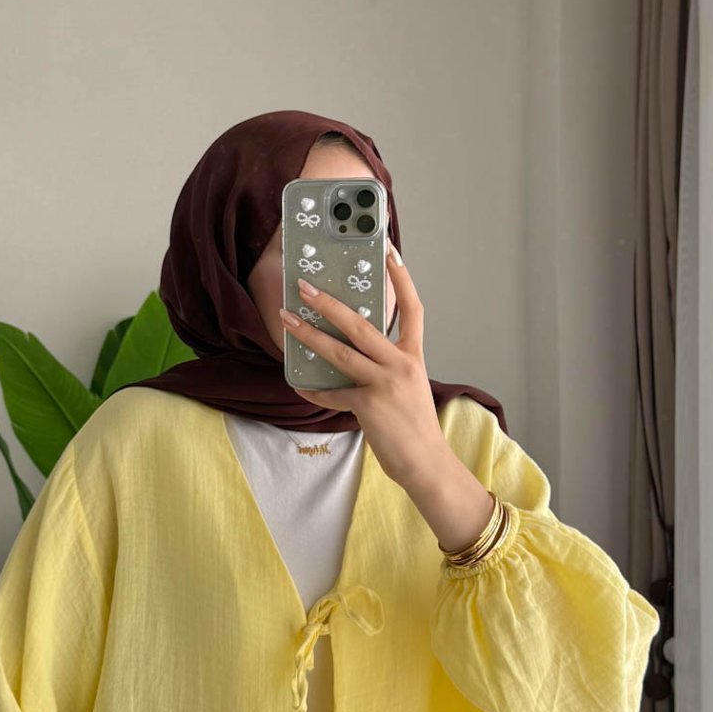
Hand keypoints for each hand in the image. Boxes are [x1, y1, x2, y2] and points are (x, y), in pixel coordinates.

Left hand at [278, 244, 448, 486]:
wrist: (425, 462)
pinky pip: (332, 394)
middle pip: (361, 323)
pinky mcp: (368, 405)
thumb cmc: (414, 427)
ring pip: (340, 351)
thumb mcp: (409, 387)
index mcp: (413, 356)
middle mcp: (401, 364)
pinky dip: (313, 390)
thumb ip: (387, 365)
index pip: (412, 308)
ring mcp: (384, 384)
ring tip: (287, 319)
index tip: (388, 250)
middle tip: (305, 286)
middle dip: (330, 302)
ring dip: (309, 334)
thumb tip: (352, 350)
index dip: (401, 277)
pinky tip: (298, 385)